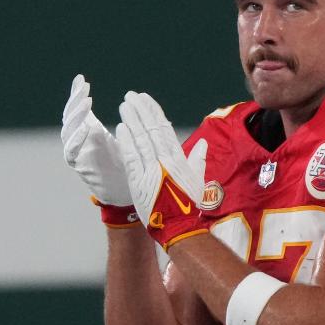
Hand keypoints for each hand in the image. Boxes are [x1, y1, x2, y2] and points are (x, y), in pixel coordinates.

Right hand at [60, 74, 131, 206]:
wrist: (124, 189)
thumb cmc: (123, 159)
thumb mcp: (123, 133)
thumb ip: (122, 118)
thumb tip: (128, 98)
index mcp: (86, 130)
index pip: (76, 109)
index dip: (76, 94)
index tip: (82, 79)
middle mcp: (77, 140)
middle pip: (69, 118)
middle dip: (75, 102)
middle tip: (84, 88)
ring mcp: (75, 153)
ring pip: (67, 131)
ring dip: (76, 116)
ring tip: (86, 102)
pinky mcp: (78, 166)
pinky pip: (70, 152)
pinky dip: (76, 139)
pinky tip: (87, 126)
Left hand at [115, 91, 207, 248]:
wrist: (177, 227)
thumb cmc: (187, 204)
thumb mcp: (197, 180)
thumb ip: (198, 159)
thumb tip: (203, 143)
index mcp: (178, 158)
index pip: (164, 128)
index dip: (153, 112)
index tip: (145, 99)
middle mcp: (164, 160)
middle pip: (150, 129)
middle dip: (139, 111)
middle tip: (130, 96)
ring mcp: (150, 169)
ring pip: (139, 139)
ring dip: (131, 121)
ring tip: (123, 106)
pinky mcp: (138, 180)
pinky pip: (131, 156)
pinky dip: (126, 141)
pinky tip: (121, 128)